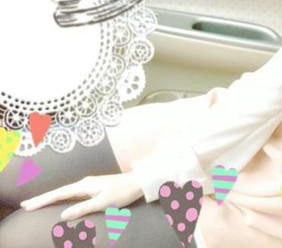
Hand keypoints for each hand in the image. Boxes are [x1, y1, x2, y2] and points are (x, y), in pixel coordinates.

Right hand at [20, 172, 142, 220]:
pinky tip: (61, 200)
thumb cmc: (123, 192)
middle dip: (43, 198)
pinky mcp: (94, 188)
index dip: (43, 200)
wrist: (138, 182)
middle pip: (59, 192)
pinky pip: (73, 194)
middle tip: (26, 204)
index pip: (59, 193)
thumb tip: (63, 215)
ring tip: (38, 203)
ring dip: (52, 197)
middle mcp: (85, 184)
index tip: (28, 205)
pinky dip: (63, 197)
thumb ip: (83, 209)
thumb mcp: (103, 202)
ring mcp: (90, 185)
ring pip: (66, 192)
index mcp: (85, 186)